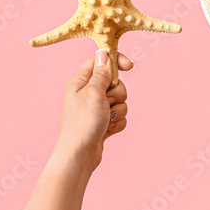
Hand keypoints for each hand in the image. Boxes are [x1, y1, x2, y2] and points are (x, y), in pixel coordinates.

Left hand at [54, 50, 134, 172]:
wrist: (79, 155)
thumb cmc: (83, 123)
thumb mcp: (94, 92)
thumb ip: (101, 73)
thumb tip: (103, 54)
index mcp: (80, 82)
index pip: (100, 61)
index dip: (115, 62)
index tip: (130, 67)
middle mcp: (87, 93)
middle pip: (114, 81)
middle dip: (118, 93)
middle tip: (107, 102)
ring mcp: (95, 108)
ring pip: (120, 99)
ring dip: (118, 110)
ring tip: (107, 120)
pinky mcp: (102, 121)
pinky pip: (119, 114)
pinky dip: (118, 121)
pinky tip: (108, 129)